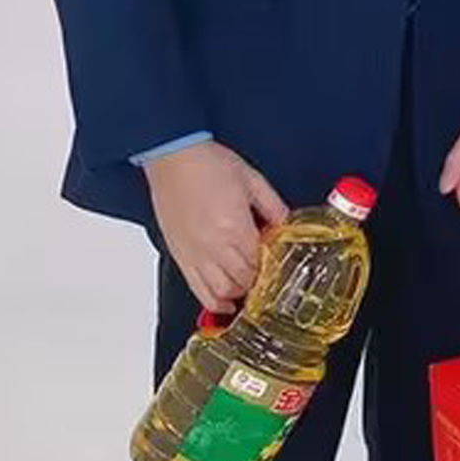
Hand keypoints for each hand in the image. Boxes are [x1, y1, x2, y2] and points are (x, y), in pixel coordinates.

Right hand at [143, 140, 290, 314]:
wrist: (173, 156)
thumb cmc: (208, 163)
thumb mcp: (253, 180)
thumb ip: (273, 206)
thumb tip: (287, 225)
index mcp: (234, 227)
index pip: (260, 264)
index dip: (273, 270)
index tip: (281, 268)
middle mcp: (213, 246)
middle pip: (243, 282)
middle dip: (258, 284)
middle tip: (269, 279)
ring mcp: (194, 254)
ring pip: (220, 292)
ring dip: (238, 294)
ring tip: (250, 289)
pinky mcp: (179, 255)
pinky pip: (196, 289)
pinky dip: (212, 301)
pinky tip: (225, 304)